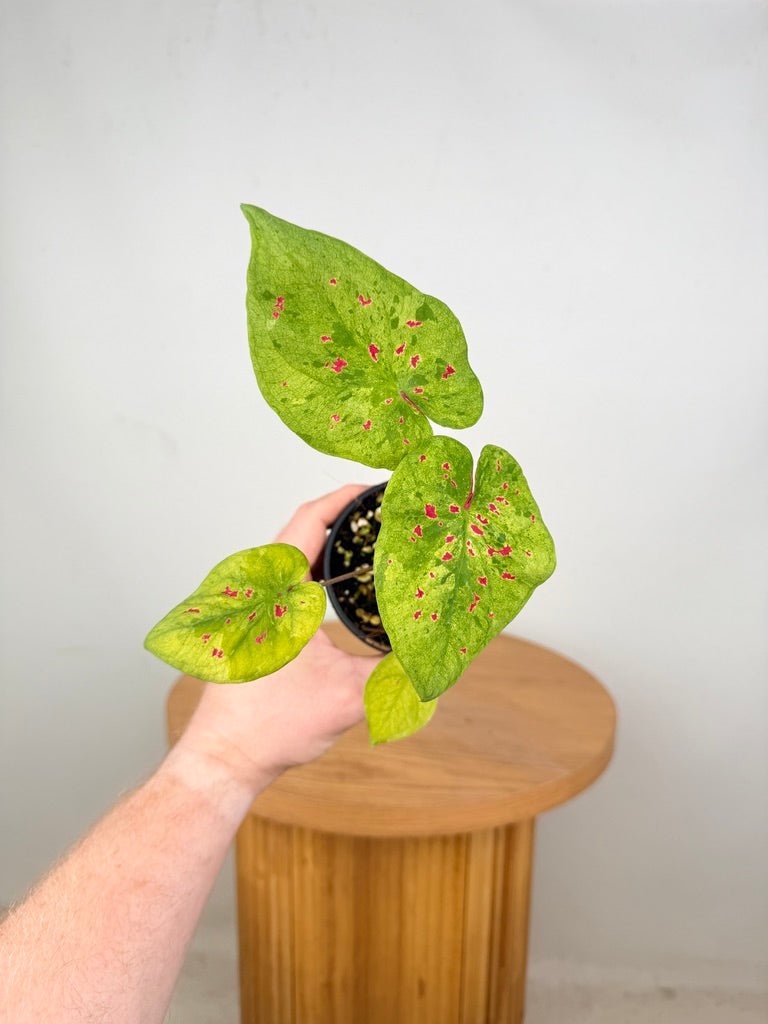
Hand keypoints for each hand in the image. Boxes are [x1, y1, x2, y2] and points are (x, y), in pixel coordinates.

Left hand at [175, 485, 381, 794]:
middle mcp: (258, 590)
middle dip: (345, 515)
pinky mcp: (253, 621)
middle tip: (388, 512)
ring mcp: (251, 605)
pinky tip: (344, 579)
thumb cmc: (272, 727)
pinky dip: (316, 567)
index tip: (379, 489)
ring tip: (372, 538)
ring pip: (292, 553)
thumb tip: (438, 653)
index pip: (309, 522)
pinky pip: (287, 577)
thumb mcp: (349, 698)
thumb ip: (396, 673)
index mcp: (276, 593)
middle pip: (302, 530)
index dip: (345, 499)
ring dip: (329, 541)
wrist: (225, 758)